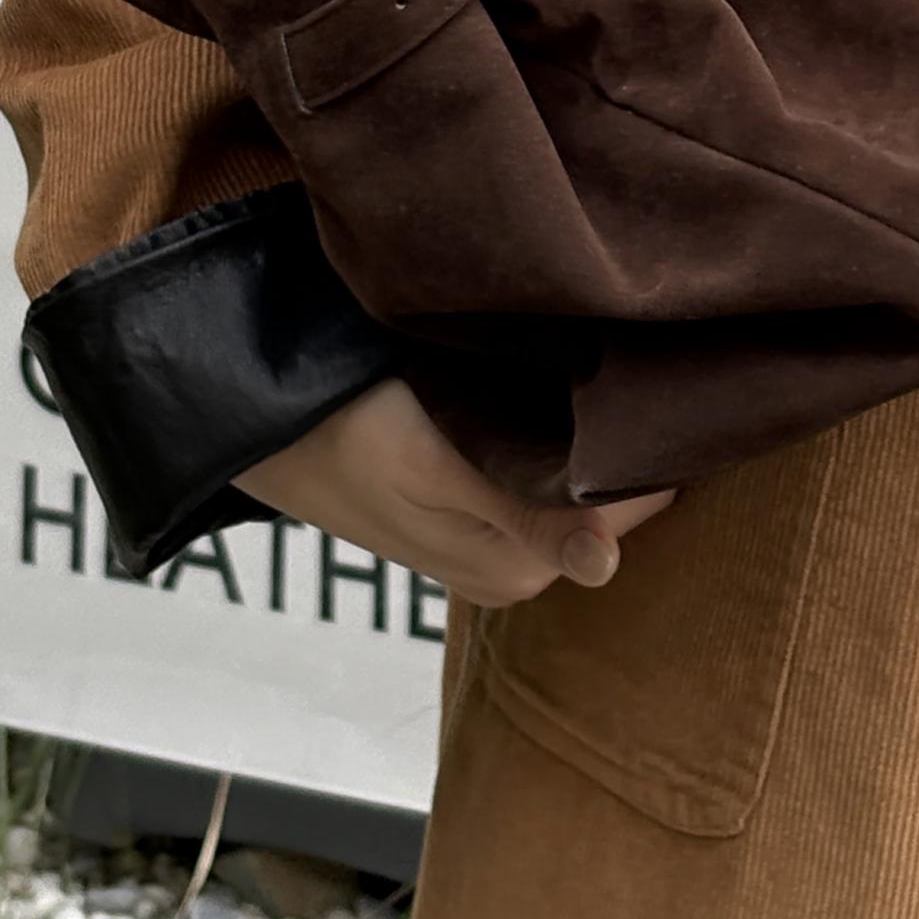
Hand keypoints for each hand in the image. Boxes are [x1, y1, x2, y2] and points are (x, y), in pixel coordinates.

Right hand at [235, 376, 675, 605]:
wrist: (267, 422)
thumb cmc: (345, 428)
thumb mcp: (429, 464)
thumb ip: (521, 512)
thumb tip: (606, 566)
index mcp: (519, 566)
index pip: (636, 503)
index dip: (647, 439)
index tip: (651, 372)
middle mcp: (521, 567)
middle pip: (616, 494)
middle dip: (623, 434)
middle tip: (624, 352)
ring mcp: (503, 541)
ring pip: (585, 481)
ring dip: (593, 430)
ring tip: (595, 358)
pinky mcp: (483, 512)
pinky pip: (551, 474)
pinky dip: (561, 433)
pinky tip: (557, 385)